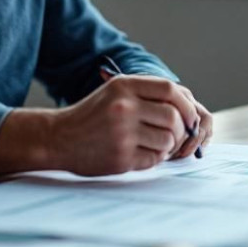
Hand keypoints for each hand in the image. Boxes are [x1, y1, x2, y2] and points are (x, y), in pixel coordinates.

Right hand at [50, 75, 209, 175]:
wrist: (58, 139)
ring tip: (154, 144)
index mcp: (124, 87)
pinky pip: (154, 159)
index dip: (186, 103)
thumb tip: (189, 104)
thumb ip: (147, 93)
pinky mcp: (121, 157)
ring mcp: (122, 133)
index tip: (189, 115)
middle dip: (181, 129)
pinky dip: (154, 158)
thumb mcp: (115, 92)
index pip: (170, 89)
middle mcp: (124, 107)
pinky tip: (141, 154)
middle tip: (175, 136)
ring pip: (168, 140)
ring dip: (168, 146)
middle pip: (174, 117)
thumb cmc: (93, 116)